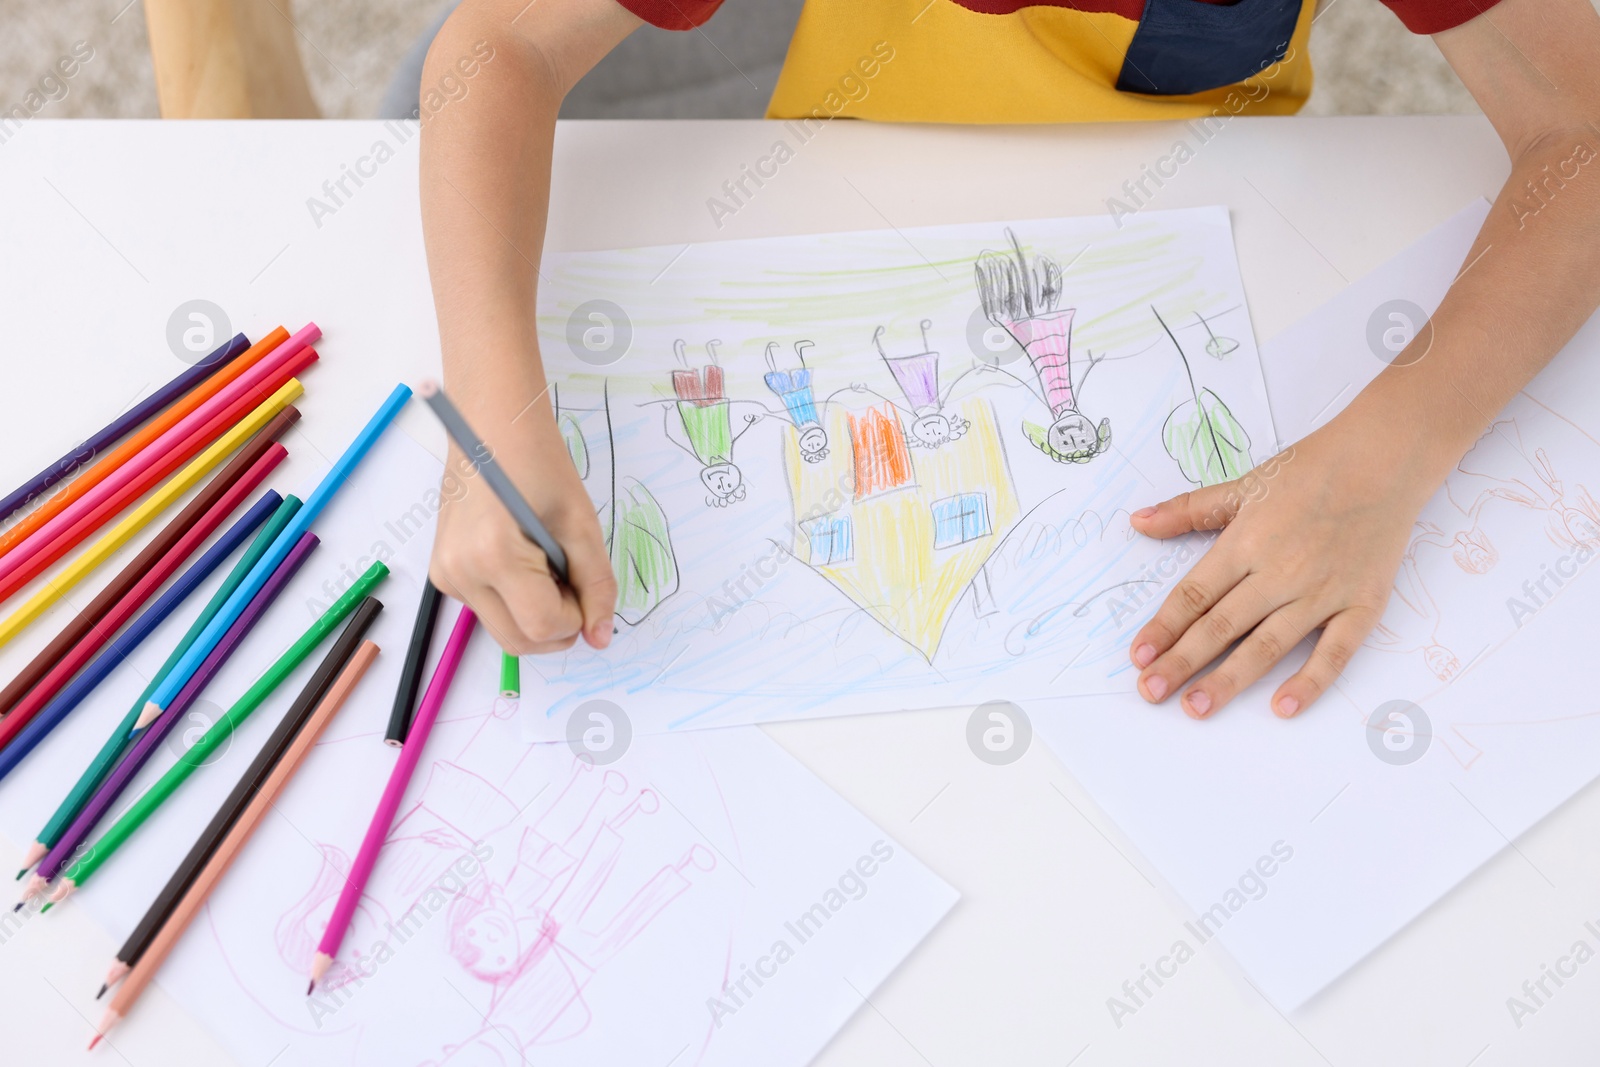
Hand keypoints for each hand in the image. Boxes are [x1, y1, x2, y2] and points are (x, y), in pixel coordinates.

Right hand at [429, 417, 615, 655]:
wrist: (490, 426)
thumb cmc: (538, 462)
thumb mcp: (580, 523)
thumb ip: (595, 584)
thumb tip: (600, 638)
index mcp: (493, 556)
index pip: (541, 626)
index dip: (575, 618)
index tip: (586, 587)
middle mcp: (459, 573)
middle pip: (518, 641)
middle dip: (556, 624)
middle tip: (572, 579)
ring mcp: (446, 575)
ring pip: (504, 630)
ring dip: (537, 614)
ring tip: (549, 565)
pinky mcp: (443, 572)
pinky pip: (488, 610)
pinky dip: (516, 602)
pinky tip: (527, 561)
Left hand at [1127, 410, 1446, 718]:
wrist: (1385, 459)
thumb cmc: (1312, 469)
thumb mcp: (1243, 485)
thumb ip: (1188, 510)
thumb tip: (1138, 521)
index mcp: (1245, 543)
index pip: (1195, 595)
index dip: (1164, 628)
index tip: (1138, 656)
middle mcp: (1279, 572)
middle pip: (1221, 626)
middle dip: (1182, 662)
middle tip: (1150, 693)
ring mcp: (1322, 592)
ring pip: (1267, 645)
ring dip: (1229, 680)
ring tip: (1196, 709)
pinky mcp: (1362, 606)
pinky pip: (1335, 652)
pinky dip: (1311, 681)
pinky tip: (1283, 707)